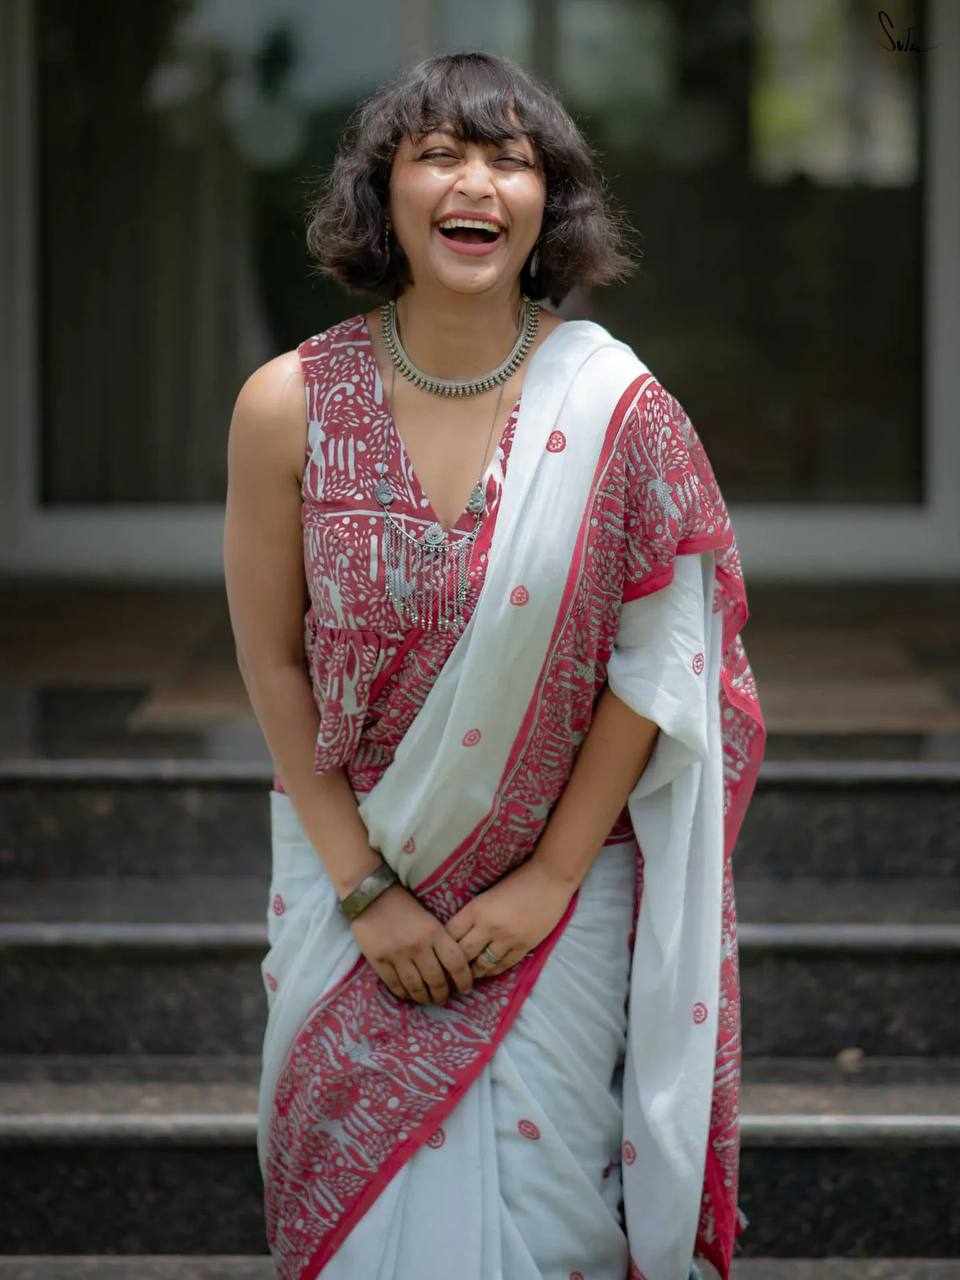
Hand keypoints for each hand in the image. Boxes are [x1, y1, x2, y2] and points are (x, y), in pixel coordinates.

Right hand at [349, 883, 474, 1004]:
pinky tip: (408, 994)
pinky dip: (404, 994)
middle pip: (436, 980)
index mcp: (434, 932)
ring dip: (424, 998)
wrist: (371, 895)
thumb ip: (439, 939)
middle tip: (443, 998)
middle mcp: (418, 946)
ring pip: (416, 987)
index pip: (456, 963)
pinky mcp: (379, 961)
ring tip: (427, 999)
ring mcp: (397, 955)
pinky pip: (395, 985)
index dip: (464, 980)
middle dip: (442, 993)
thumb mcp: (429, 918)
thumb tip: (451, 966)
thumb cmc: (403, 904)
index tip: (465, 988)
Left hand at [444, 859, 576, 978]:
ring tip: (465, 977)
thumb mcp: (487, 894)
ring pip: (482, 965)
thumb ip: (473, 913)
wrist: (549, 879)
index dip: (441, 946)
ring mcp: (507, 939)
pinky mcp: (524, 946)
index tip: (437, 952)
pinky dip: (492, 971)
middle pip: (463, 954)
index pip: (450, 934)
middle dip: (453, 964)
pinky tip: (486, 972)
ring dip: (473, 972)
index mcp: (476, 909)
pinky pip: (502, 966)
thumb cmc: (518, 880)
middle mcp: (488, 926)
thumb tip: (457, 932)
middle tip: (447, 971)